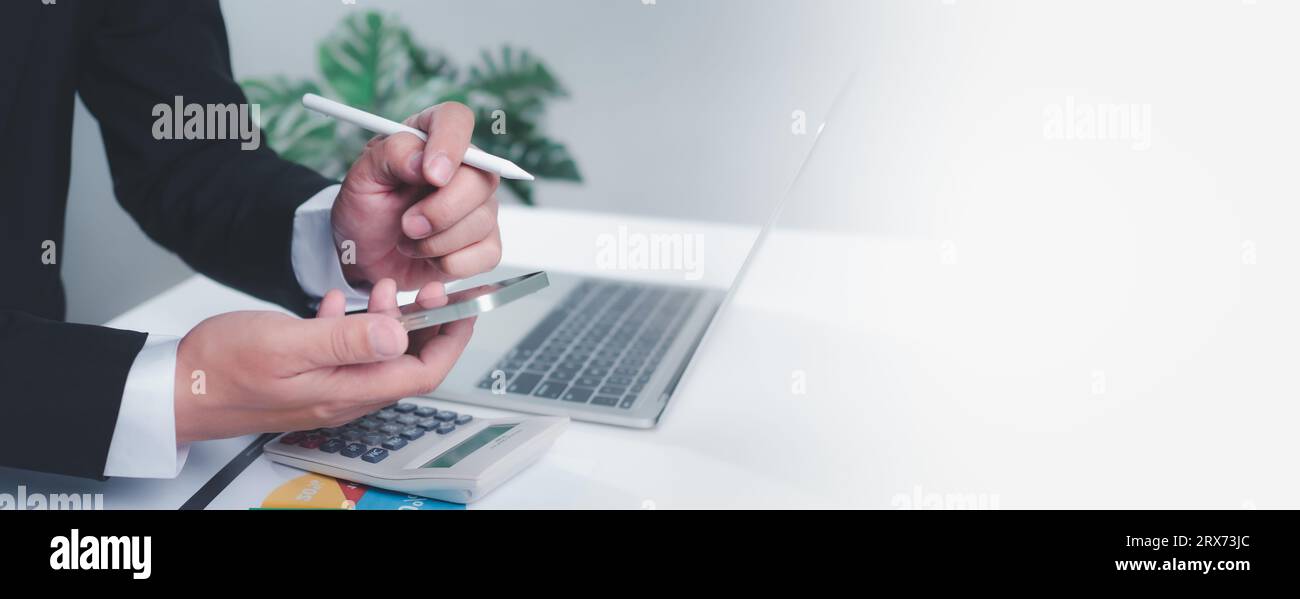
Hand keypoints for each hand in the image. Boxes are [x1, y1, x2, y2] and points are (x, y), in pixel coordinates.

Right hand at [173, 279, 474, 443]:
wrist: (173, 388)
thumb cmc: (221, 368)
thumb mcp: (289, 344)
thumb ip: (347, 340)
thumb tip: (400, 335)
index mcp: (348, 391)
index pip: (423, 372)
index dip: (451, 340)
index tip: (465, 307)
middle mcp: (344, 396)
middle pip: (407, 365)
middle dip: (428, 326)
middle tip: (432, 291)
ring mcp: (326, 389)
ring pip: (378, 356)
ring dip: (390, 321)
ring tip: (385, 287)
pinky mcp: (307, 378)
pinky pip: (345, 353)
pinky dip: (353, 325)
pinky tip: (339, 302)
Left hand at [332, 102, 502, 289]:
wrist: (363, 257)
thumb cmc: (365, 211)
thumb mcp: (361, 179)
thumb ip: (390, 156)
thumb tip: (423, 159)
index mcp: (431, 139)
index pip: (456, 120)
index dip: (450, 143)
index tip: (430, 174)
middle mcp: (464, 169)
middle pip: (482, 178)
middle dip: (441, 210)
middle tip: (407, 224)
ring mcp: (480, 207)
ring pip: (482, 220)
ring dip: (436, 241)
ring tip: (408, 239)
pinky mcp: (485, 243)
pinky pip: (485, 254)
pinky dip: (449, 262)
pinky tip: (429, 256)